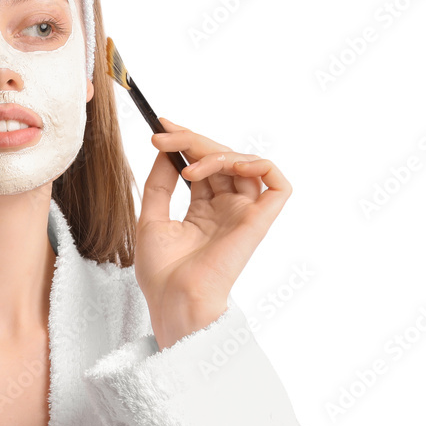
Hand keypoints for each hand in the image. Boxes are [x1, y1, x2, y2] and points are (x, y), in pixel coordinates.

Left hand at [136, 118, 291, 348]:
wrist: (173, 299)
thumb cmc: (161, 273)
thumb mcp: (150, 219)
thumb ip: (159, 184)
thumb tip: (165, 152)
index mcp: (203, 211)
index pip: (201, 166)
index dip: (185, 143)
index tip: (160, 127)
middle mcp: (226, 210)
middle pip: (220, 159)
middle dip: (191, 141)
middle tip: (163, 136)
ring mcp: (243, 214)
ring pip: (243, 163)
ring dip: (214, 153)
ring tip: (187, 169)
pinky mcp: (259, 221)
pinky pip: (275, 183)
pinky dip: (256, 164)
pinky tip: (226, 165)